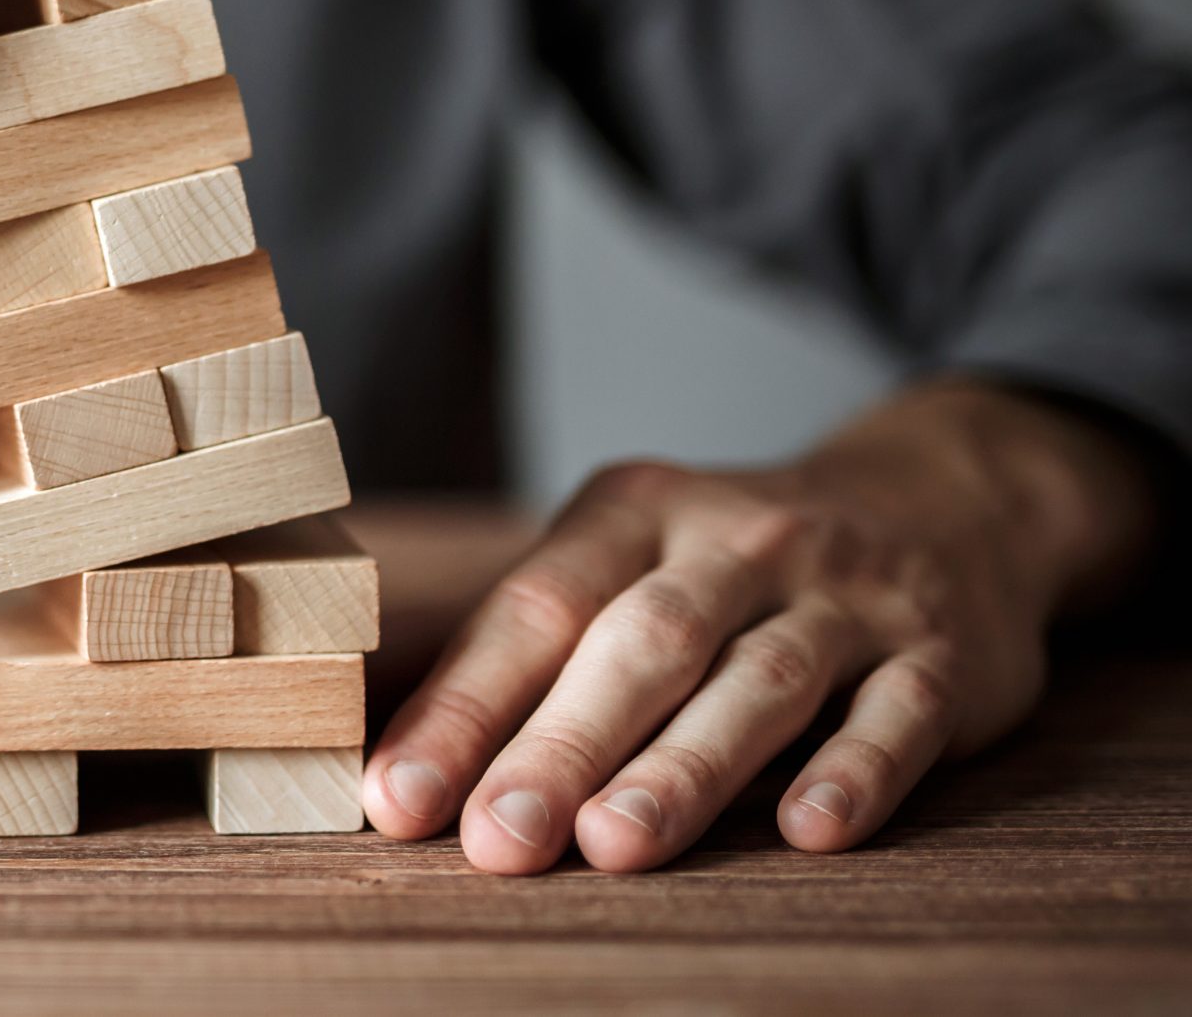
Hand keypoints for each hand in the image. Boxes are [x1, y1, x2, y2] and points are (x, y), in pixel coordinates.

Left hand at [362, 381, 1153, 871]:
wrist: (944, 499)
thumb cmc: (732, 565)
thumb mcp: (633, 560)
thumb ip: (541, 651)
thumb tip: (412, 772)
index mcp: (636, 510)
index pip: (535, 607)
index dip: (464, 707)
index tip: (401, 798)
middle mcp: (738, 541)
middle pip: (641, 644)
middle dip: (562, 746)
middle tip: (498, 837)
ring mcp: (847, 593)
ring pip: (759, 681)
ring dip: (684, 768)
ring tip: (613, 846)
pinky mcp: (941, 654)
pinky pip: (898, 714)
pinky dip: (854, 772)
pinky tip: (807, 831)